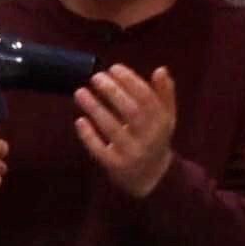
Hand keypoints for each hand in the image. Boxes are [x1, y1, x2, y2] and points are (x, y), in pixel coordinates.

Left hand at [73, 64, 175, 197]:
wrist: (152, 177)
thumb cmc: (155, 138)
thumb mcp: (165, 117)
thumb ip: (164, 93)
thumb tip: (161, 69)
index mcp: (162, 123)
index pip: (147, 98)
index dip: (130, 81)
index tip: (114, 68)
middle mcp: (149, 138)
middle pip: (131, 112)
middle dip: (112, 92)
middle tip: (96, 77)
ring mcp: (132, 153)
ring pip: (112, 129)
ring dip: (95, 109)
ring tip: (80, 92)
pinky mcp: (116, 166)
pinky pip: (100, 150)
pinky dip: (89, 136)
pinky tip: (79, 120)